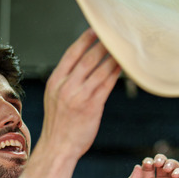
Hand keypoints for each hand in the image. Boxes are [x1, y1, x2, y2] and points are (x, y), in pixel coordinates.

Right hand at [40, 28, 120, 159]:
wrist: (57, 148)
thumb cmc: (58, 124)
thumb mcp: (55, 98)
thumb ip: (67, 81)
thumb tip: (84, 64)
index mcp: (55, 82)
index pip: (71, 54)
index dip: (84, 40)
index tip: (96, 29)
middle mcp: (66, 86)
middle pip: (87, 58)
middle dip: (102, 44)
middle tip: (115, 33)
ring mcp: (78, 96)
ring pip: (99, 69)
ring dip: (112, 57)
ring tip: (123, 47)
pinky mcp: (92, 106)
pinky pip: (107, 84)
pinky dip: (115, 73)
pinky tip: (123, 66)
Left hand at [126, 154, 178, 177]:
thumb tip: (138, 166)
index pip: (148, 167)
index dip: (147, 162)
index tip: (147, 165)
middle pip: (161, 163)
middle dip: (159, 158)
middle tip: (157, 163)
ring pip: (173, 165)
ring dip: (169, 162)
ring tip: (165, 168)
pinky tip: (173, 175)